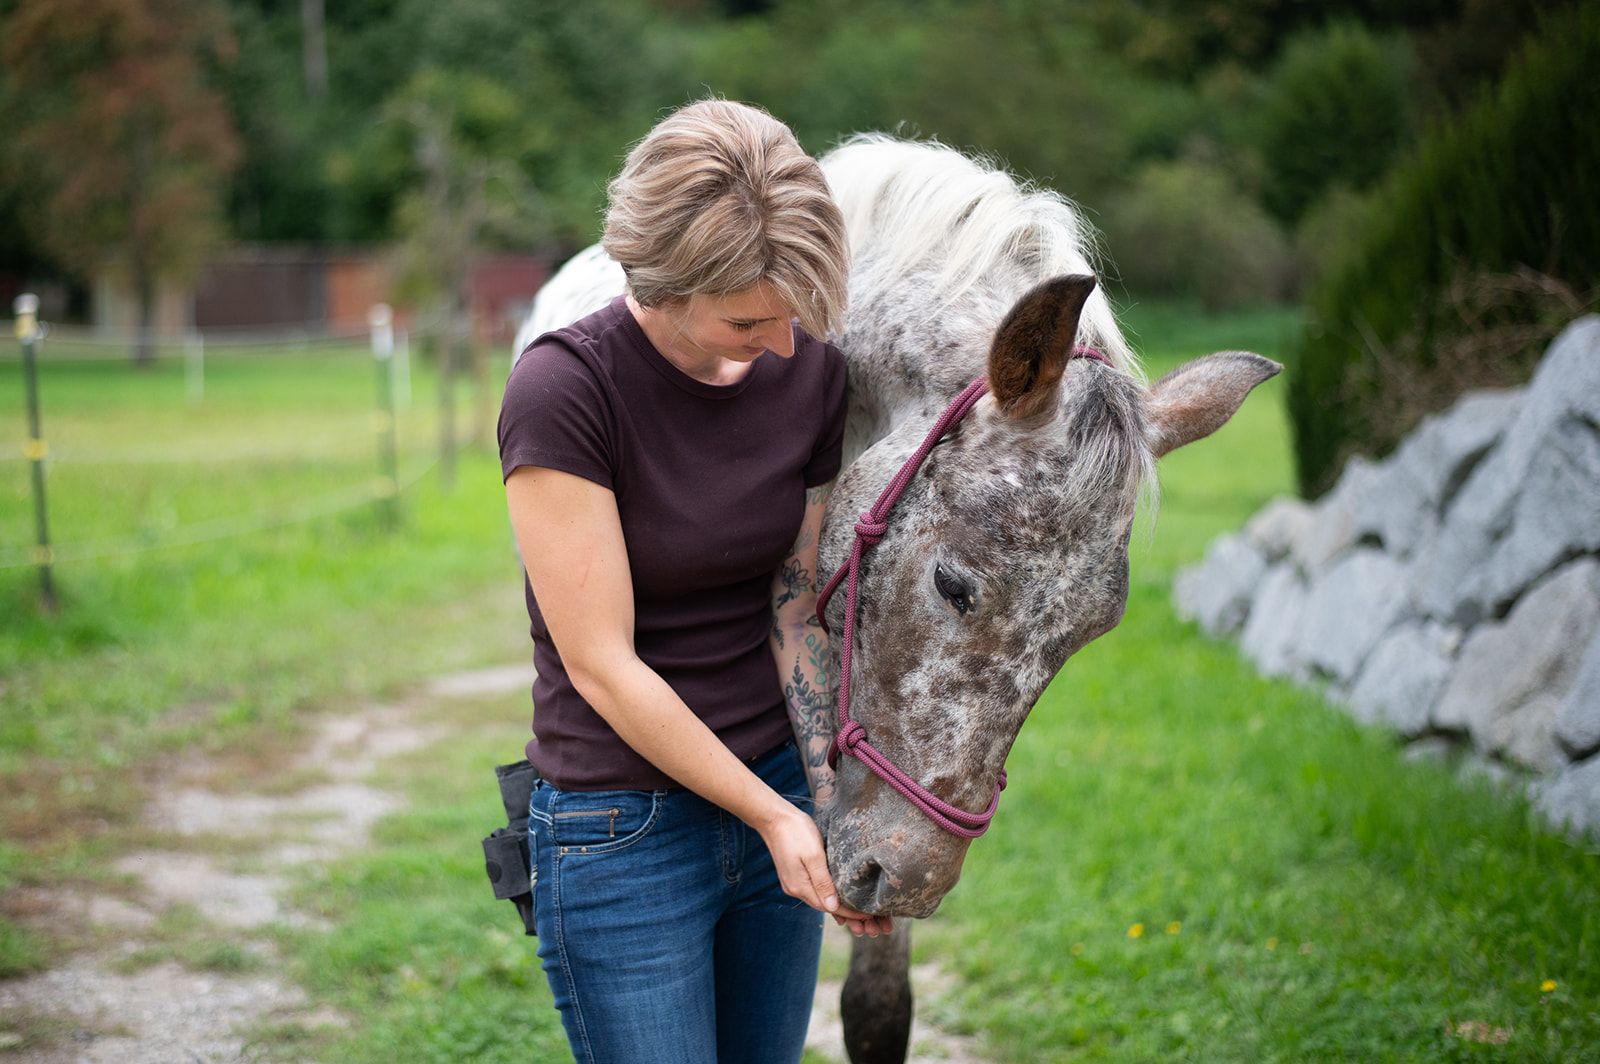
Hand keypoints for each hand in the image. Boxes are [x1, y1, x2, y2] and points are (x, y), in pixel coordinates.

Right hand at [760, 804, 893, 936]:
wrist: (774, 818)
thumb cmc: (796, 832)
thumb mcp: (814, 855)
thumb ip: (823, 882)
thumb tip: (833, 907)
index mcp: (800, 887)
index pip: (830, 907)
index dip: (850, 912)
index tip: (869, 915)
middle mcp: (795, 889)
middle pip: (824, 906)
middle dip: (845, 912)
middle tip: (868, 916)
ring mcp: (793, 883)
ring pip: (819, 899)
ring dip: (836, 904)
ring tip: (856, 908)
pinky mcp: (793, 875)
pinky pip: (813, 890)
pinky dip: (827, 894)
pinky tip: (837, 894)